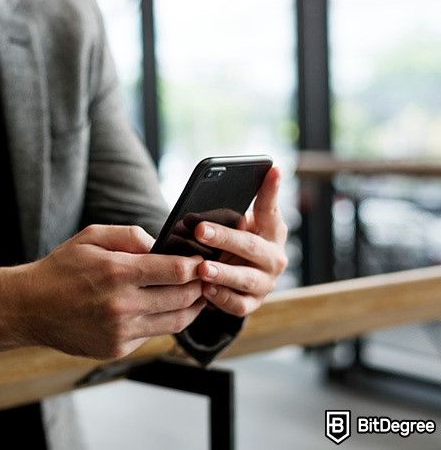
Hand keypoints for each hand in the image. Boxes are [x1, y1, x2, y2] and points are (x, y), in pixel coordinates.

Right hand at [0, 225, 205, 359]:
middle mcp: (121, 305)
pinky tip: (165, 309)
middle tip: (208, 277)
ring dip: (192, 308)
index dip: (197, 266)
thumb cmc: (61, 269)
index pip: (175, 271)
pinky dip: (164, 321)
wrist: (30, 307)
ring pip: (175, 321)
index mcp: (116, 272)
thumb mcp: (90, 237)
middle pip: (182, 298)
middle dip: (201, 286)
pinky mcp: (117, 348)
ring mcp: (120, 331)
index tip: (204, 260)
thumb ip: (130, 236)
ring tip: (197, 295)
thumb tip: (162, 245)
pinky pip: (153, 334)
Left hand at [194, 166, 288, 316]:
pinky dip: (222, 298)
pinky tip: (205, 290)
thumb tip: (266, 171)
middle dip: (224, 238)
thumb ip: (248, 204)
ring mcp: (265, 283)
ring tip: (202, 268)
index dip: (270, 190)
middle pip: (250, 247)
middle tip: (200, 230)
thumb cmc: (238, 241)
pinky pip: (238, 304)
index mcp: (272, 231)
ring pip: (245, 279)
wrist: (239, 277)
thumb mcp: (243, 221)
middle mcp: (274, 257)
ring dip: (223, 273)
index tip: (272, 168)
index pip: (271, 208)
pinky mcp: (253, 303)